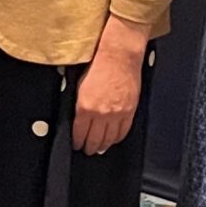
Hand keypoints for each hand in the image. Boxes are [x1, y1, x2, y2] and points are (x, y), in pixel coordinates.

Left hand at [73, 15, 149, 153]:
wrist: (119, 56)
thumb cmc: (97, 65)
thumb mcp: (79, 86)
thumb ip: (78, 104)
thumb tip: (77, 118)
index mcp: (85, 107)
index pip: (79, 133)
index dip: (77, 142)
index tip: (76, 144)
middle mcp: (102, 114)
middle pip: (95, 140)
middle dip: (89, 147)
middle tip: (86, 150)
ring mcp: (117, 114)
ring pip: (109, 139)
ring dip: (103, 145)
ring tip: (98, 148)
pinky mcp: (130, 111)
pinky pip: (123, 131)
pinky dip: (117, 138)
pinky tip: (112, 139)